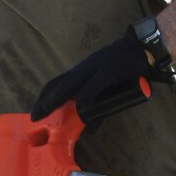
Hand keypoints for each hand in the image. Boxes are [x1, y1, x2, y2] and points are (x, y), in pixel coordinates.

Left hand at [30, 27, 172, 121]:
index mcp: (80, 72)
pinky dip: (86, 96)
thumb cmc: (121, 69)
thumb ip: (96, 103)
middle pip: (57, 84)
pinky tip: (80, 106)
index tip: (35, 112)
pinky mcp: (108, 72)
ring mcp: (94, 69)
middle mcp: (83, 69)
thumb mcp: (104, 85)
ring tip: (48, 109)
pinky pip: (94, 85)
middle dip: (44, 100)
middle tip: (35, 116)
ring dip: (58, 97)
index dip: (44, 97)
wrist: (139, 50)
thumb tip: (88, 126)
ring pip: (70, 83)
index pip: (56, 83)